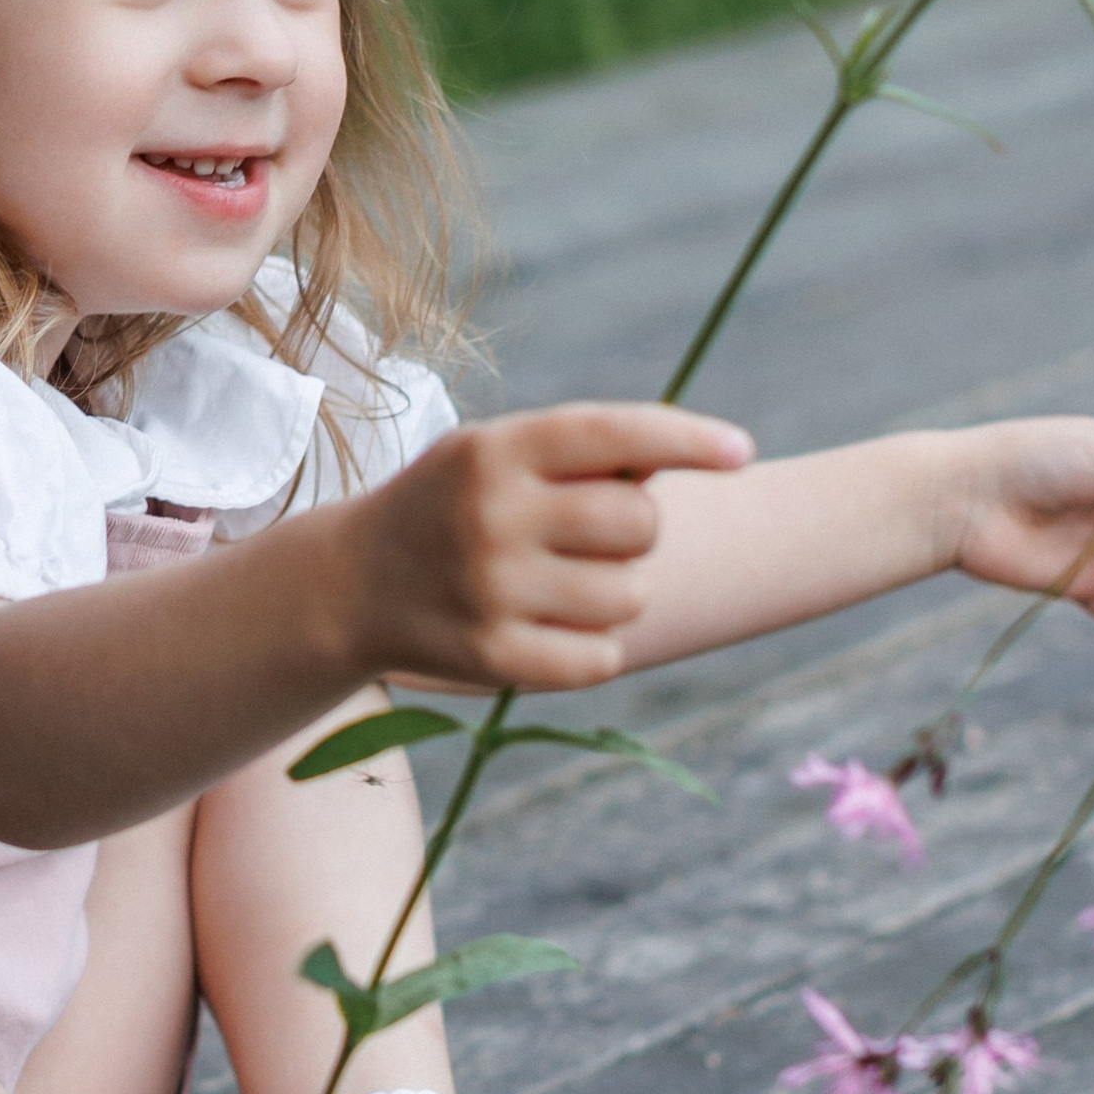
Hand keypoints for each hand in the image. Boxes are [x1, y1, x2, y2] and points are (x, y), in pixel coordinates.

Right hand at [350, 402, 753, 692]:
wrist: (352, 584)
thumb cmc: (452, 505)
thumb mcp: (494, 452)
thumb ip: (582, 452)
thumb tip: (699, 454)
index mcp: (496, 450)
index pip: (612, 434)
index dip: (686, 440)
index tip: (742, 451)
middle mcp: (492, 516)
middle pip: (638, 524)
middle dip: (635, 530)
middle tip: (591, 535)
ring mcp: (491, 592)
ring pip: (628, 595)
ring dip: (615, 591)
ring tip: (561, 582)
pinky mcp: (494, 660)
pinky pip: (601, 657)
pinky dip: (594, 647)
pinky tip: (552, 628)